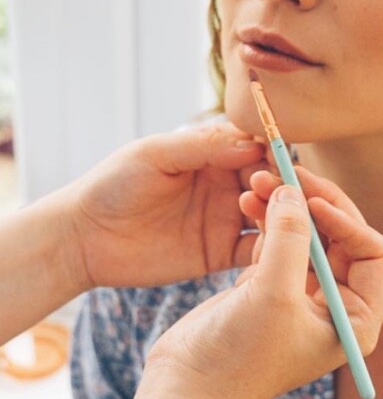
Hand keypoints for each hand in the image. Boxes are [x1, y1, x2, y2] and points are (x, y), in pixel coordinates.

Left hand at [59, 123, 267, 291]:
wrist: (84, 238)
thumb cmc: (113, 185)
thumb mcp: (156, 154)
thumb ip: (204, 146)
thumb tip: (255, 144)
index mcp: (212, 154)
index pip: (258, 147)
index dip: (273, 152)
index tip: (279, 159)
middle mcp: (225, 184)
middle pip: (272, 181)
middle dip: (283, 185)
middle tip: (279, 194)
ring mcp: (226, 219)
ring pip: (272, 215)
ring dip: (282, 216)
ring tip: (274, 219)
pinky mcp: (220, 254)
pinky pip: (256, 252)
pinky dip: (273, 251)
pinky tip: (278, 251)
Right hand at [145, 176, 382, 398]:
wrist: (187, 389)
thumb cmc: (238, 355)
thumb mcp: (272, 293)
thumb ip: (291, 238)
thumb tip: (296, 190)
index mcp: (355, 319)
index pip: (374, 252)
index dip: (347, 220)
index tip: (311, 201)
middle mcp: (336, 307)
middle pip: (342, 236)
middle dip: (314, 204)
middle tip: (288, 172)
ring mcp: (302, 296)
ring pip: (308, 235)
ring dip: (287, 206)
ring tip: (258, 180)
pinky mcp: (270, 287)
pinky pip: (280, 242)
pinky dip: (267, 220)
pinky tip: (247, 202)